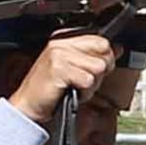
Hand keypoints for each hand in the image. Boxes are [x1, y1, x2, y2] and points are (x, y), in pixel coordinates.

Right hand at [5, 31, 123, 129]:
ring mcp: (59, 54)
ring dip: (91, 84)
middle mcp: (62, 43)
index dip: (104, 58)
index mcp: (65, 38)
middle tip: (81, 81)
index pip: (101, 40)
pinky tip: (70, 91)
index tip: (91, 70)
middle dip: (99, 71)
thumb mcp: (73, 67)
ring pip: (98, 67)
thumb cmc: (49, 89)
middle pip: (103, 51)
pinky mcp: (59, 69)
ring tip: (74, 86)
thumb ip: (94, 55)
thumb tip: (117, 49)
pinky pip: (88, 80)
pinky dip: (83, 92)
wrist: (28, 106)